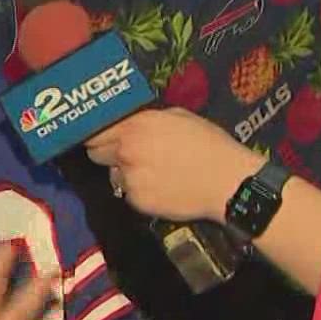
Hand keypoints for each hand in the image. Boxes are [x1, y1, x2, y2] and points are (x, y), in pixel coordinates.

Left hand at [84, 108, 264, 222]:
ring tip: (151, 172)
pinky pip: (129, 194)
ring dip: (125, 173)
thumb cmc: (208, 144)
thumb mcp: (178, 117)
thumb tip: (131, 122)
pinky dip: (140, 191)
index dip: (97, 135)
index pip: (94, 132)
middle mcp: (125, 152)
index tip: (101, 136)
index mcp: (134, 127)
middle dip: (107, 153)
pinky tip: (161, 187)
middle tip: (128, 154)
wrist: (227, 183)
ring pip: (114, 176)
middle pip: (96, 155)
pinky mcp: (137, 202)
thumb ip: (147, 119)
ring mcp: (130, 180)